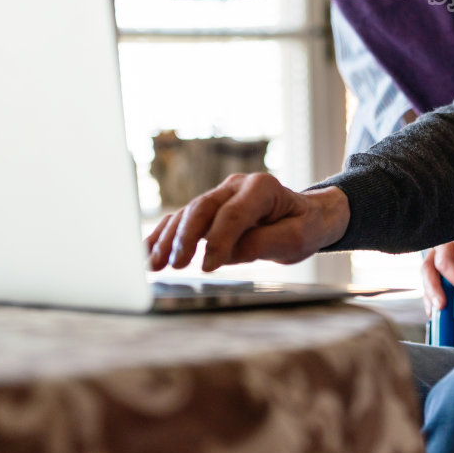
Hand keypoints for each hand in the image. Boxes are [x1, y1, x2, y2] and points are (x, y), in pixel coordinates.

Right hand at [145, 174, 349, 272]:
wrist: (306, 215)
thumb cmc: (303, 225)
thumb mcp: (296, 238)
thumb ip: (263, 243)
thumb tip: (227, 253)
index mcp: (263, 188)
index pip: (234, 213)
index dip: (219, 239)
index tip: (207, 267)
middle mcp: (237, 185)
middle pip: (204, 207)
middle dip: (187, 236)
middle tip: (176, 264)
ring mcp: (221, 194)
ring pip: (188, 212)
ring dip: (170, 239)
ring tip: (155, 264)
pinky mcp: (210, 208)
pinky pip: (183, 218)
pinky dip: (164, 234)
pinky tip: (147, 252)